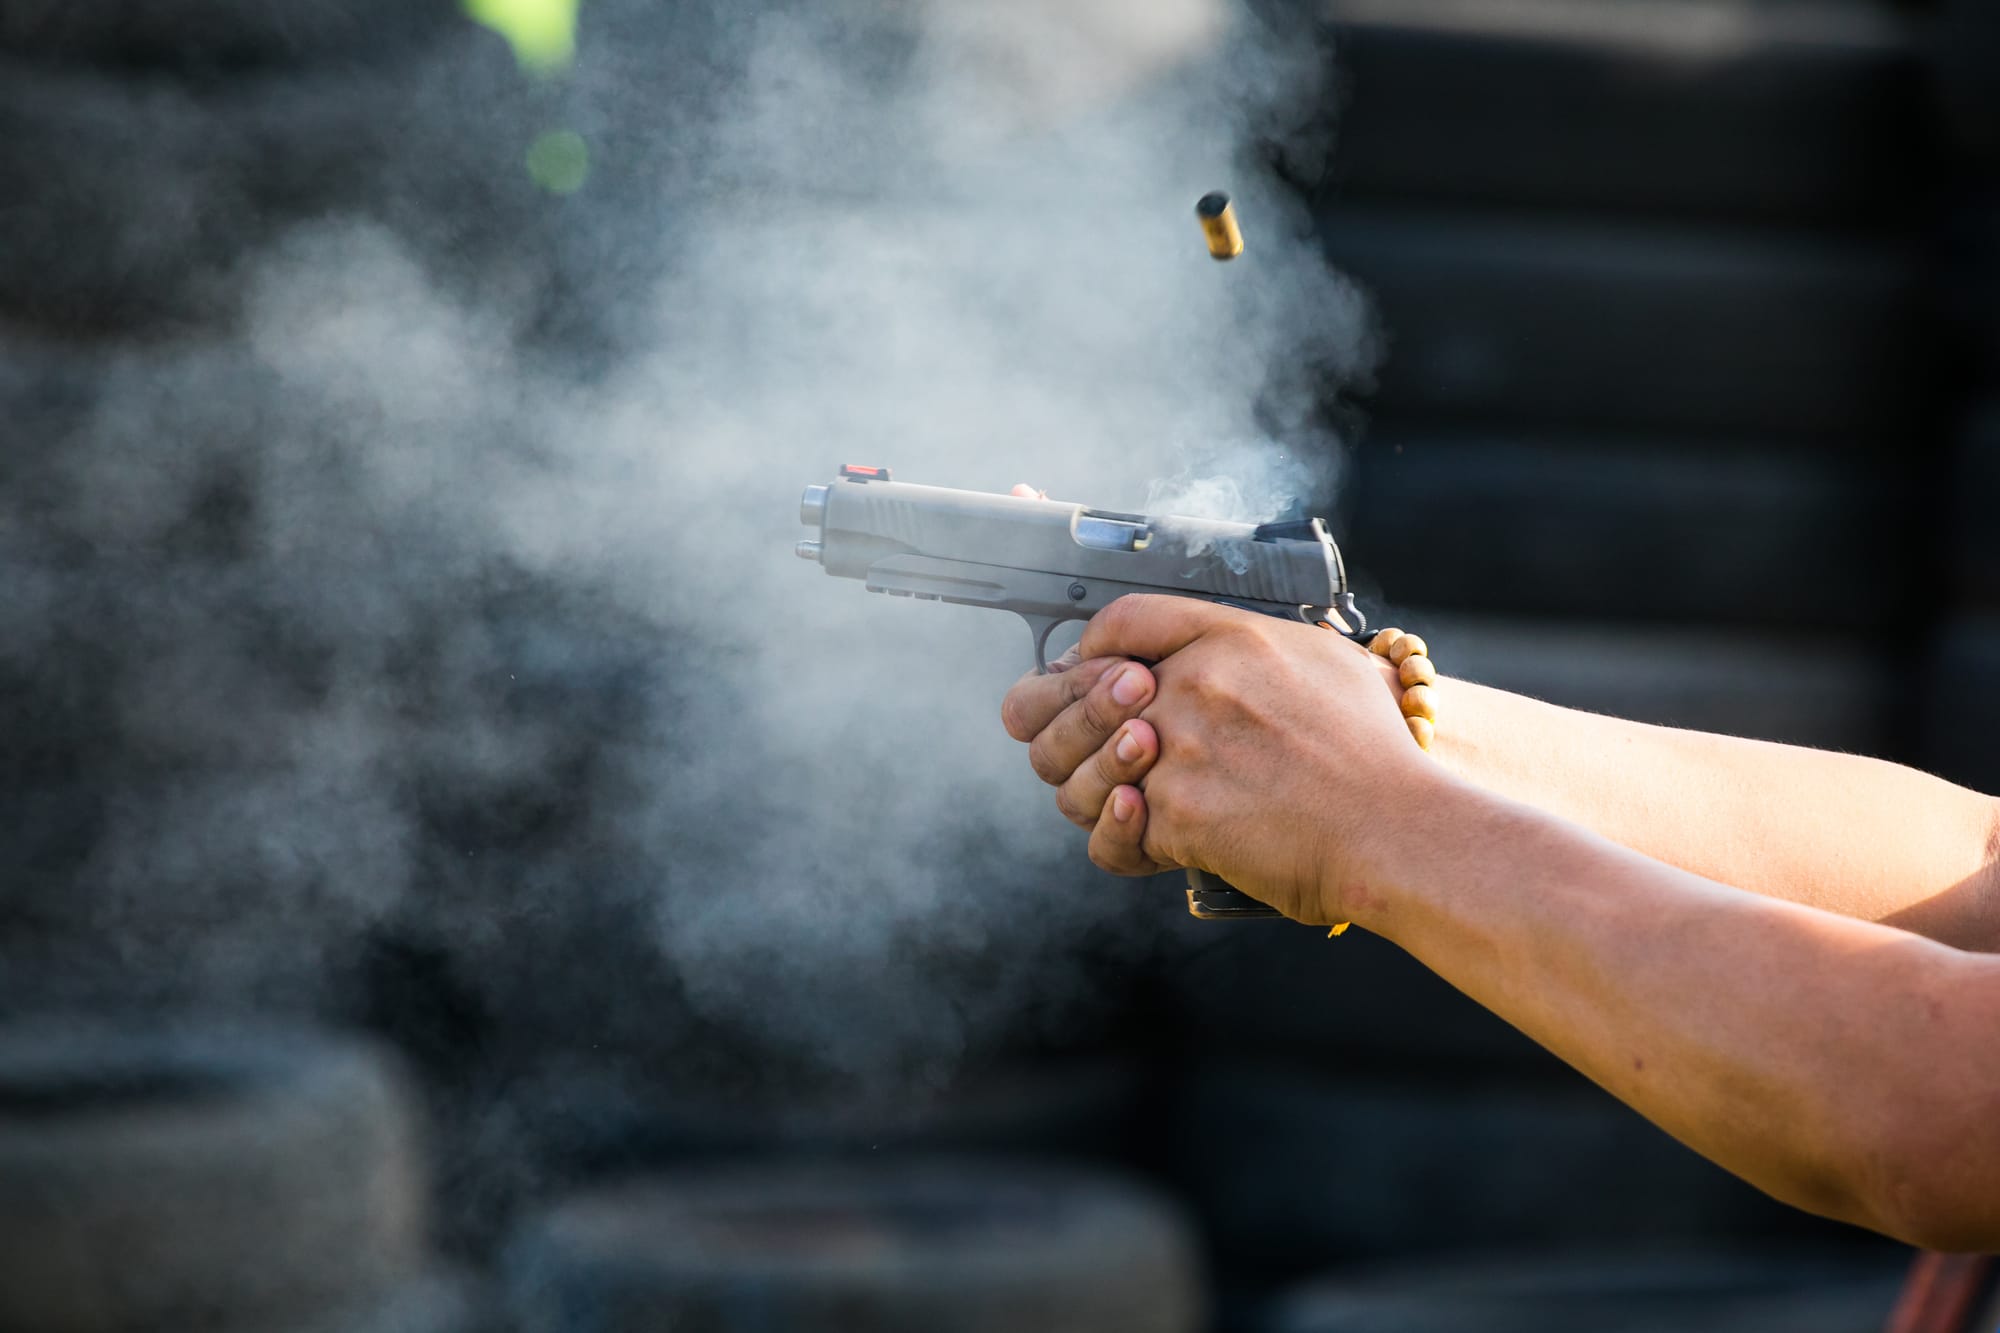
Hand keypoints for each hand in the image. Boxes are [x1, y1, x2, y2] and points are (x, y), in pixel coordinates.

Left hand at [1005, 595, 1437, 922]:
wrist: (1399, 830)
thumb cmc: (1376, 755)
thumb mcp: (1324, 662)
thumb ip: (1252, 647)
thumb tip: (1212, 653)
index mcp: (1229, 637)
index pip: (1120, 621)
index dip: (1090, 653)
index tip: (1092, 678)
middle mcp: (1193, 684)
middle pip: (1075, 694)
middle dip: (1065, 725)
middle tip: (1087, 750)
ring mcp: (1178, 749)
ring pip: (1078, 771)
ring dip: (1091, 791)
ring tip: (1129, 801)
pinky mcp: (1176, 815)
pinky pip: (1110, 835)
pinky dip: (1121, 841)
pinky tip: (1145, 831)